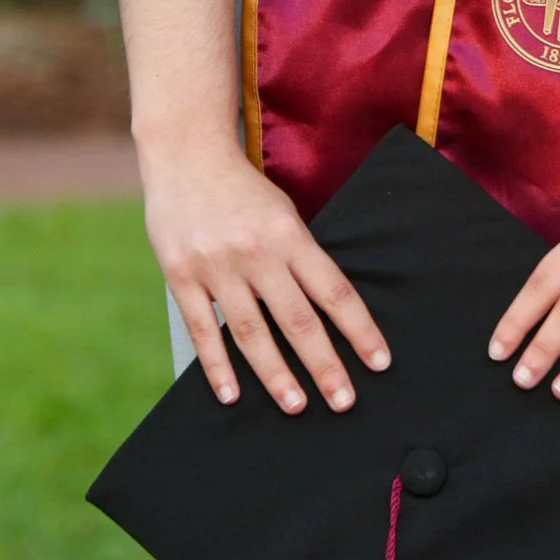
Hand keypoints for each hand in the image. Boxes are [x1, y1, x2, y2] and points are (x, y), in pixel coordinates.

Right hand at [141, 139, 389, 414]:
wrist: (185, 154)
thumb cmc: (243, 191)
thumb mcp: (282, 213)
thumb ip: (300, 258)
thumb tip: (329, 312)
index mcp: (289, 234)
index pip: (334, 291)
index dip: (359, 329)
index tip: (379, 363)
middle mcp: (256, 252)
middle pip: (297, 319)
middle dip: (324, 364)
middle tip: (343, 401)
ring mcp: (216, 265)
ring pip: (251, 331)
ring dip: (275, 374)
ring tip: (295, 406)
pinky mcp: (180, 275)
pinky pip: (203, 329)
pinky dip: (217, 366)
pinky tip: (231, 395)